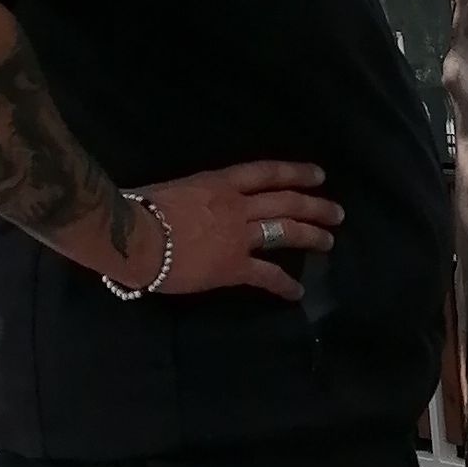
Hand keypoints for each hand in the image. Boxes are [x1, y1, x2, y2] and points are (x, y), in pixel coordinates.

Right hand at [115, 162, 341, 302]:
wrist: (131, 236)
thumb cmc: (137, 208)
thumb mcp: (170, 189)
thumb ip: (191, 195)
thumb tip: (189, 202)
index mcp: (218, 183)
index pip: (266, 173)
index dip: (295, 173)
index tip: (318, 175)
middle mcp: (237, 206)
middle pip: (286, 202)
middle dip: (315, 206)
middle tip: (336, 212)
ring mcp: (239, 236)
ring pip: (286, 232)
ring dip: (312, 236)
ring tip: (329, 242)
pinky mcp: (234, 267)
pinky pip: (267, 275)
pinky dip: (284, 285)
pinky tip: (297, 293)